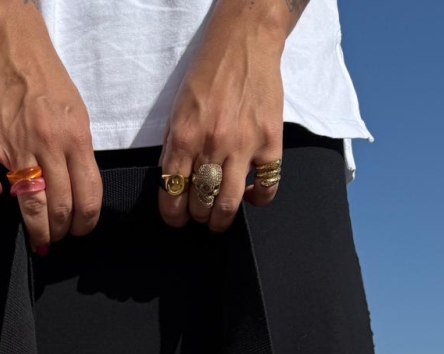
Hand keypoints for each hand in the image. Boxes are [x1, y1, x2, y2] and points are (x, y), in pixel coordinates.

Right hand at [0, 2, 101, 251]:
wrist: (15, 51)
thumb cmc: (50, 85)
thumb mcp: (78, 117)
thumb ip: (79, 155)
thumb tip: (78, 193)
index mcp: (76, 140)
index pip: (88, 196)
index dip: (86, 223)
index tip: (79, 231)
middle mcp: (50, 145)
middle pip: (60, 206)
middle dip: (60, 232)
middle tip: (56, 237)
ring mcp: (18, 144)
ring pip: (30, 202)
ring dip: (35, 228)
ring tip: (37, 238)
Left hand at [159, 0, 289, 231]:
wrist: (245, 43)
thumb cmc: (207, 75)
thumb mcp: (177, 111)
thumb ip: (174, 148)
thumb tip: (172, 185)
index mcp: (184, 137)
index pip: (172, 193)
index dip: (172, 215)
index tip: (176, 218)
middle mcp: (213, 144)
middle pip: (201, 203)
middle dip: (197, 216)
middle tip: (199, 214)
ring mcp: (244, 145)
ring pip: (229, 203)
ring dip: (221, 219)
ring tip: (219, 218)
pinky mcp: (271, 142)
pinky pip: (266, 186)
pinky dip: (258, 199)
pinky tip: (251, 196)